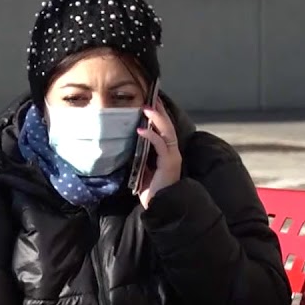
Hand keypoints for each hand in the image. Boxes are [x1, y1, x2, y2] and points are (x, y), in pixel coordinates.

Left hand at [135, 93, 182, 209]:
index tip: (152, 103)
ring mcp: (172, 157)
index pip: (165, 130)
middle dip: (160, 112)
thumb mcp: (144, 169)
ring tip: (147, 108)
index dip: (160, 116)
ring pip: (167, 132)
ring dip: (156, 118)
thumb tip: (132, 143)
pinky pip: (160, 145)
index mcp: (168, 154)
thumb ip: (142, 157)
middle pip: (168, 127)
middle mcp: (173, 153)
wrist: (160, 207)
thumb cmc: (152, 191)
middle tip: (152, 97)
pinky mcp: (168, 163)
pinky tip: (140, 129)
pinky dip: (150, 135)